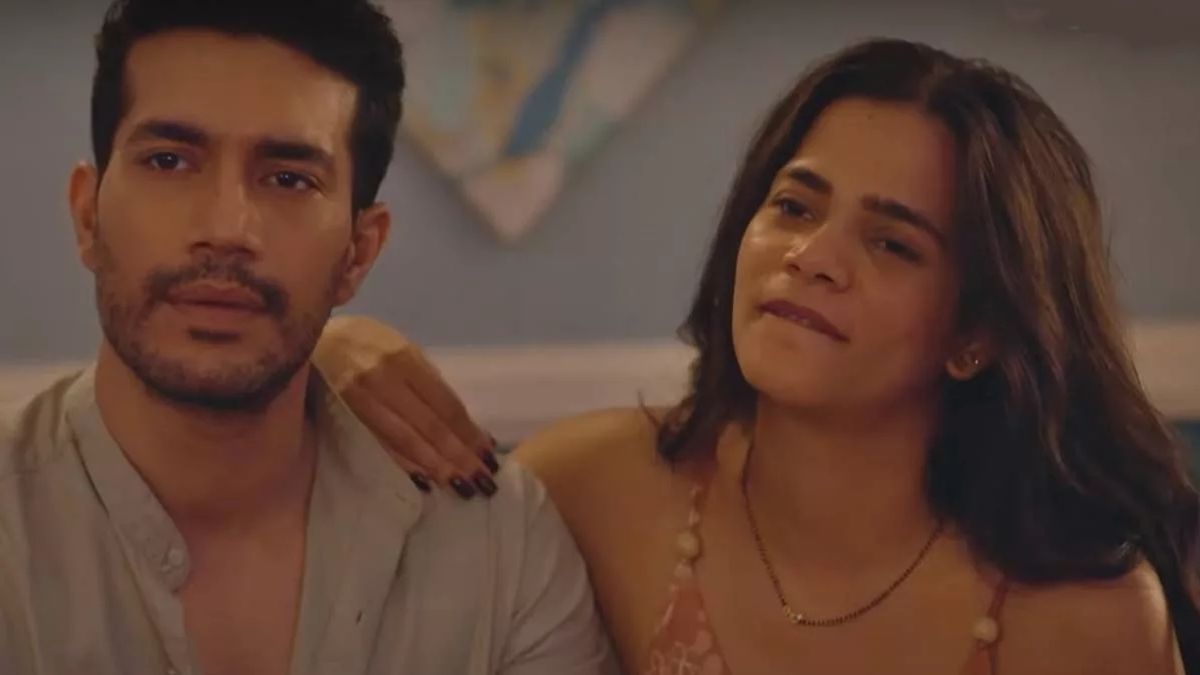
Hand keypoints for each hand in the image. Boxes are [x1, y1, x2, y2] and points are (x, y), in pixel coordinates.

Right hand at [313, 315, 499, 498]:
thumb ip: (426, 382)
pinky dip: (402, 464)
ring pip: (404, 439)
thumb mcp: (398, 349)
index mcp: (403, 358)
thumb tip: (463, 424)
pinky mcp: (338, 416)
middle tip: (482, 481)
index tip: (489, 455)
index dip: (468, 432)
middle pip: (429, 424)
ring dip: (435, 465)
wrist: (300, 337)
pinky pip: (377, 445)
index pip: (444, 403)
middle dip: (459, 455)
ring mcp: (357, 398)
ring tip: (459, 485)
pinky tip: (423, 480)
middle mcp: (381, 377)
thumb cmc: (362, 346)